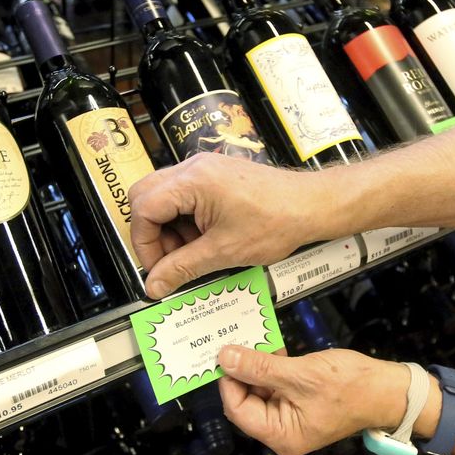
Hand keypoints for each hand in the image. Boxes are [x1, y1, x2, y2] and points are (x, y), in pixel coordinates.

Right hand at [129, 153, 334, 298]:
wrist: (311, 206)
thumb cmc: (277, 221)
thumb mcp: (223, 252)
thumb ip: (183, 268)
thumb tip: (155, 286)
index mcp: (192, 182)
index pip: (143, 208)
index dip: (144, 243)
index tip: (156, 267)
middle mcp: (194, 168)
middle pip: (145, 196)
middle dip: (152, 232)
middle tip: (169, 259)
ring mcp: (204, 168)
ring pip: (164, 196)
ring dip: (169, 227)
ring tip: (194, 251)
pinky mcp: (215, 175)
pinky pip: (184, 194)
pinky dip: (185, 219)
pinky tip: (205, 239)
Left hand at [216, 345, 408, 454]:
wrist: (388, 389)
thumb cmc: (349, 386)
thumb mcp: (300, 373)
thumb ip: (260, 367)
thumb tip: (225, 357)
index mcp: (280, 435)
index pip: (237, 409)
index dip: (228, 381)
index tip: (225, 352)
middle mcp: (281, 432)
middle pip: (246, 401)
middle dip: (242, 372)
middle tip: (237, 341)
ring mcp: (291, 418)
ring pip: (259, 391)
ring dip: (257, 366)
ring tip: (255, 340)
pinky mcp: (299, 403)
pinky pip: (276, 386)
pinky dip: (272, 368)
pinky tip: (274, 349)